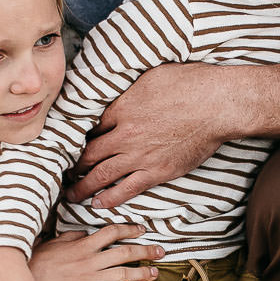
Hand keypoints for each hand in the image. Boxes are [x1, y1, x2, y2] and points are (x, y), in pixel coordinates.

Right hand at [30, 223, 162, 280]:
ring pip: (122, 273)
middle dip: (145, 251)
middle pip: (124, 252)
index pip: (112, 232)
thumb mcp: (55, 243)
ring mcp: (90, 279)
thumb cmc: (39, 263)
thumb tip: (83, 232)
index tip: (142, 230)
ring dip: (142, 273)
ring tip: (154, 274)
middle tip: (160, 251)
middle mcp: (91, 260)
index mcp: (83, 245)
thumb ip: (71, 236)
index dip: (130, 230)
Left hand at [67, 63, 228, 207]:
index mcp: (122, 109)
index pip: (91, 127)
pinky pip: (127, 189)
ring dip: (83, 187)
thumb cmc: (189, 84)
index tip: (74, 144)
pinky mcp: (157, 171)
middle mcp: (125, 135)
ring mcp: (140, 156)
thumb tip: (121, 93)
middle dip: (73, 165)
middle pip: (90, 154)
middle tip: (63, 172)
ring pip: (102, 175)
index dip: (80, 137)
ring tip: (71, 195)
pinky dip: (110, 198)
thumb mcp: (151, 77)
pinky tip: (98, 204)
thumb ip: (131, 89)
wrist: (217, 105)